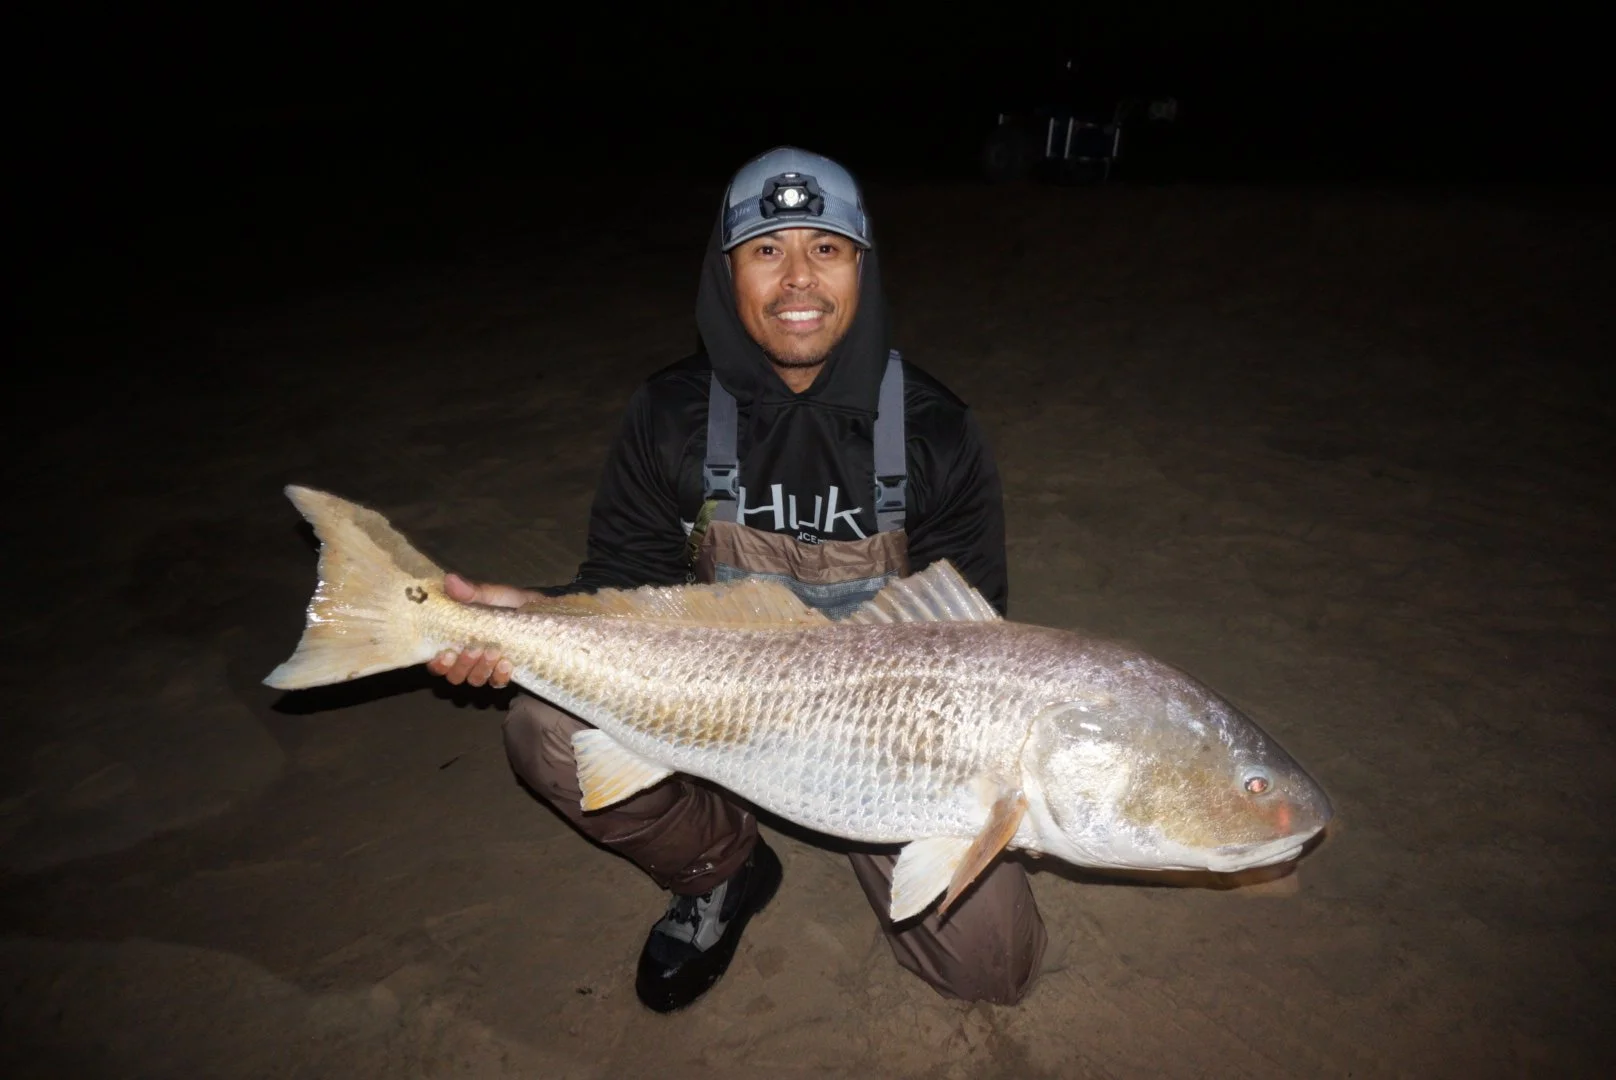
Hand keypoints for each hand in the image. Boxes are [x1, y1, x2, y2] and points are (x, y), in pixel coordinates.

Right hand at [426, 573, 538, 687]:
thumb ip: (471, 592)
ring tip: (493, 651)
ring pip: (475, 680)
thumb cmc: (510, 603)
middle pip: (455, 676)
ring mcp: (487, 668)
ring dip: (481, 669)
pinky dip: (499, 676)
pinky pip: (498, 683)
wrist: (541, 610)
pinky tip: (506, 663)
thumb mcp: (492, 595)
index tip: (446, 653)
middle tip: (473, 648)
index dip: (438, 664)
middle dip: (462, 665)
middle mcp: (468, 658)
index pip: (438, 661)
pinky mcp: (506, 673)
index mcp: (457, 640)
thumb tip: (450, 580)